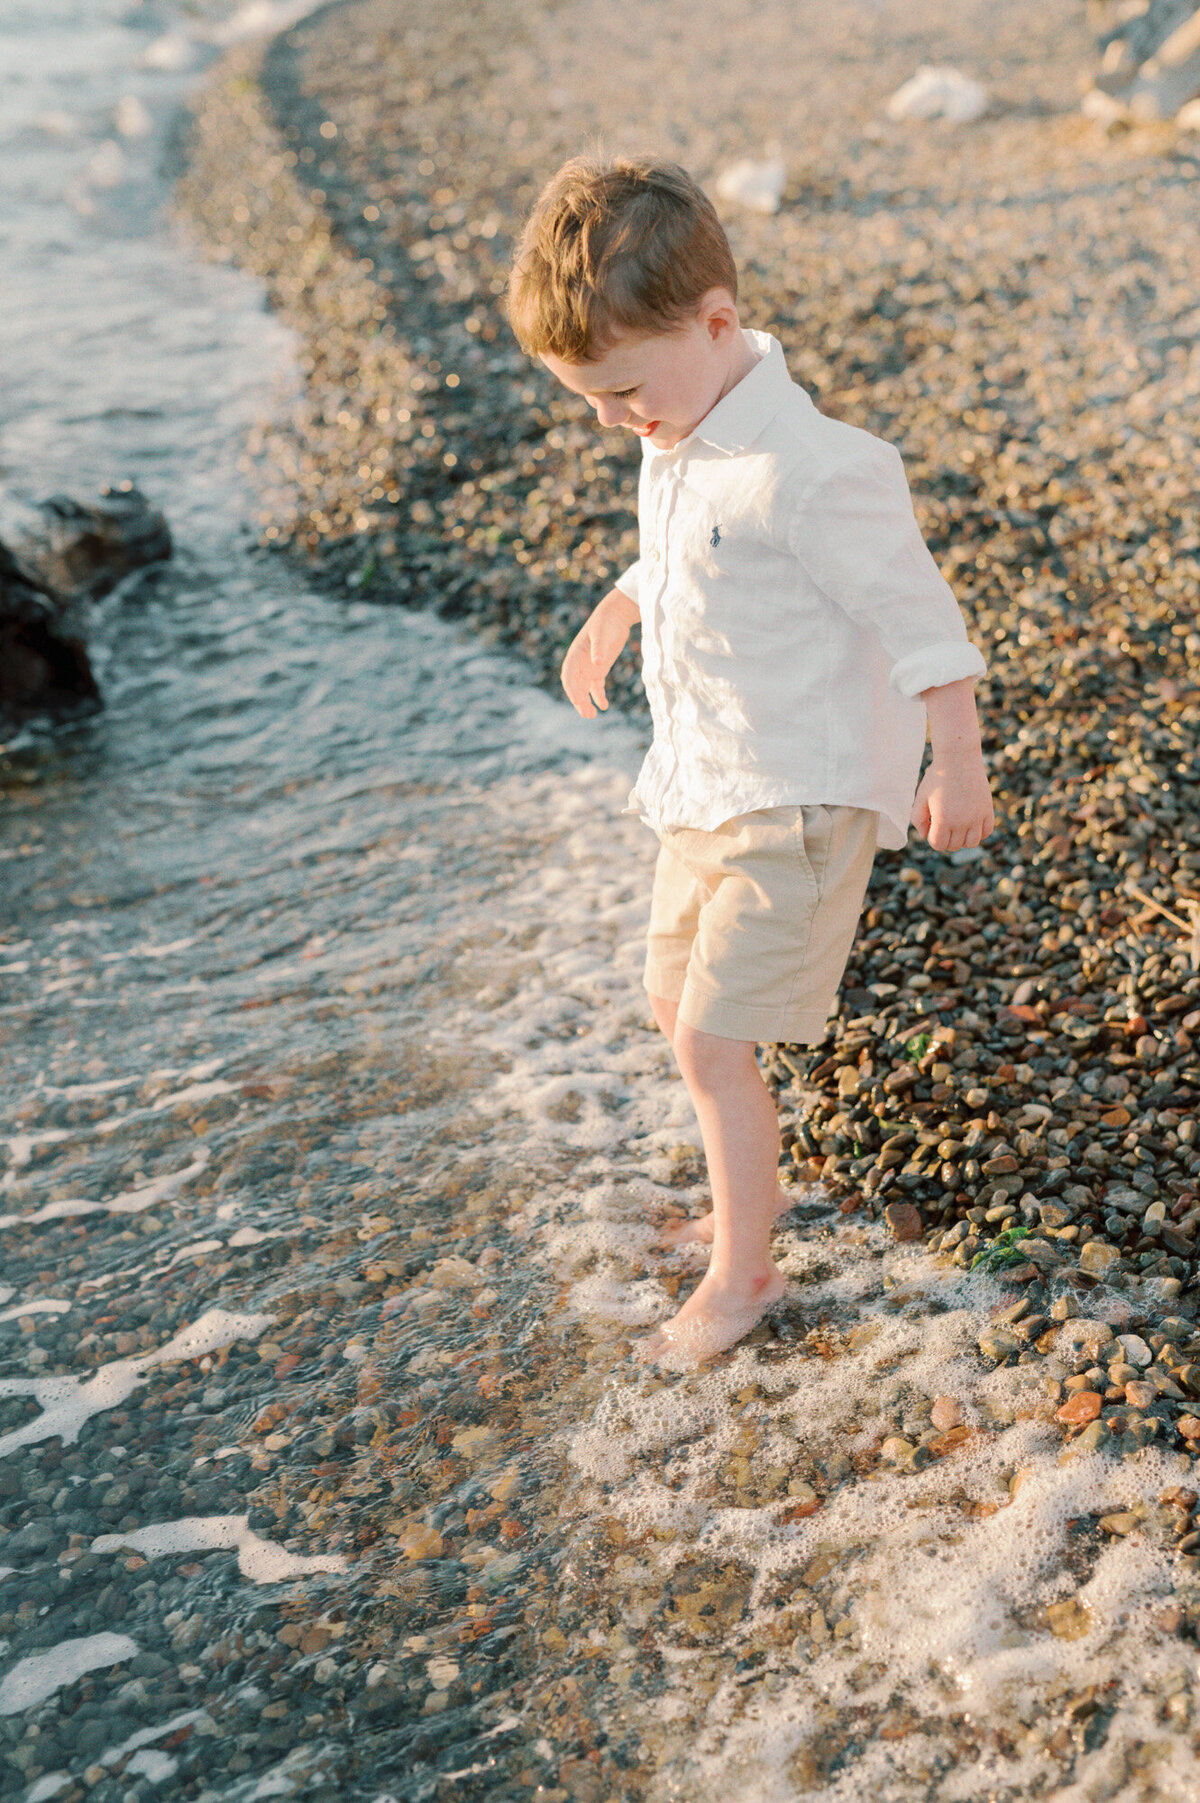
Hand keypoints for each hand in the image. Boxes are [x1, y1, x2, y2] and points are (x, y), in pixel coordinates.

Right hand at [561, 588, 637, 718]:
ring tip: (592, 716)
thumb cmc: (606, 623)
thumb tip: (598, 663)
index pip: (568, 676)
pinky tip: (604, 706)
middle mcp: (579, 664)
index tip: (578, 701)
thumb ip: (599, 649)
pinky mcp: (599, 669)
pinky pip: (596, 687)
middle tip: (587, 715)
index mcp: (575, 655)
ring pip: (584, 689)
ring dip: (586, 702)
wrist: (615, 616)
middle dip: (579, 701)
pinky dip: (599, 696)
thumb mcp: (602, 634)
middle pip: (575, 686)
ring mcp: (589, 667)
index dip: (572, 690)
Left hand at [911, 753, 994, 852]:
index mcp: (943, 820)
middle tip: (943, 820)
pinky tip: (970, 822)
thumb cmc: (936, 778)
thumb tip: (926, 836)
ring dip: (962, 838)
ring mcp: (977, 817)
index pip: (938, 845)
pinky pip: (986, 832)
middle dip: (946, 838)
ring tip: (956, 824)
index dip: (932, 837)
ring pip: (972, 843)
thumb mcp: (921, 798)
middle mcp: (961, 822)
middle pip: (954, 845)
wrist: (958, 758)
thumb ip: (918, 819)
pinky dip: (978, 832)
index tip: (932, 824)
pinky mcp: (987, 810)